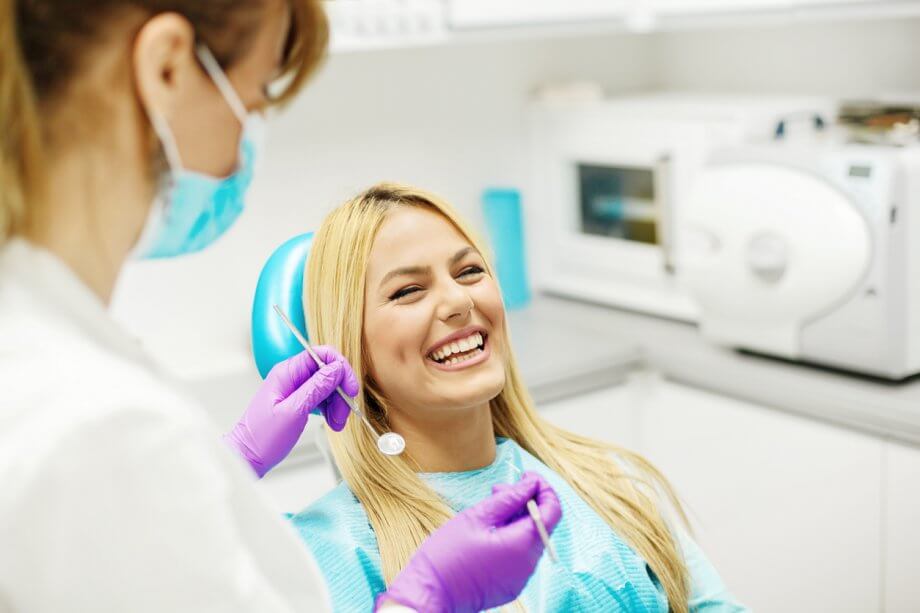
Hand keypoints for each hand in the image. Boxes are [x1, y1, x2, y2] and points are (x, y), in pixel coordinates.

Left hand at [224, 347, 358, 476]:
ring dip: (337, 403)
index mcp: (286, 372)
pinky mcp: (298, 401)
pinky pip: (321, 398)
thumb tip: (336, 369)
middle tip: (344, 413)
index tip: (350, 388)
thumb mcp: (293, 412)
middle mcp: (291, 377)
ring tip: (337, 423)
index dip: (340, 368)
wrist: (248, 458)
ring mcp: (295, 389)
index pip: (321, 355)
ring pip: (327, 386)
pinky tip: (333, 422)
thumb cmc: (262, 438)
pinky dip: (331, 409)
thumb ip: (316, 388)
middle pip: (327, 372)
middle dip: (340, 391)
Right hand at [378, 471, 561, 612]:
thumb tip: (531, 484)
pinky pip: (519, 555)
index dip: (543, 489)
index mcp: (522, 545)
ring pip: (529, 539)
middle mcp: (528, 564)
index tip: (527, 476)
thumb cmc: (447, 554)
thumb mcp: (477, 517)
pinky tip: (489, 531)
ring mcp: (520, 577)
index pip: (552, 511)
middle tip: (499, 488)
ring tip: (490, 509)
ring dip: (517, 519)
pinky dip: (511, 538)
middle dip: (526, 501)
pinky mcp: (510, 585)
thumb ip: (509, 498)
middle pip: (541, 525)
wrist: (429, 594)